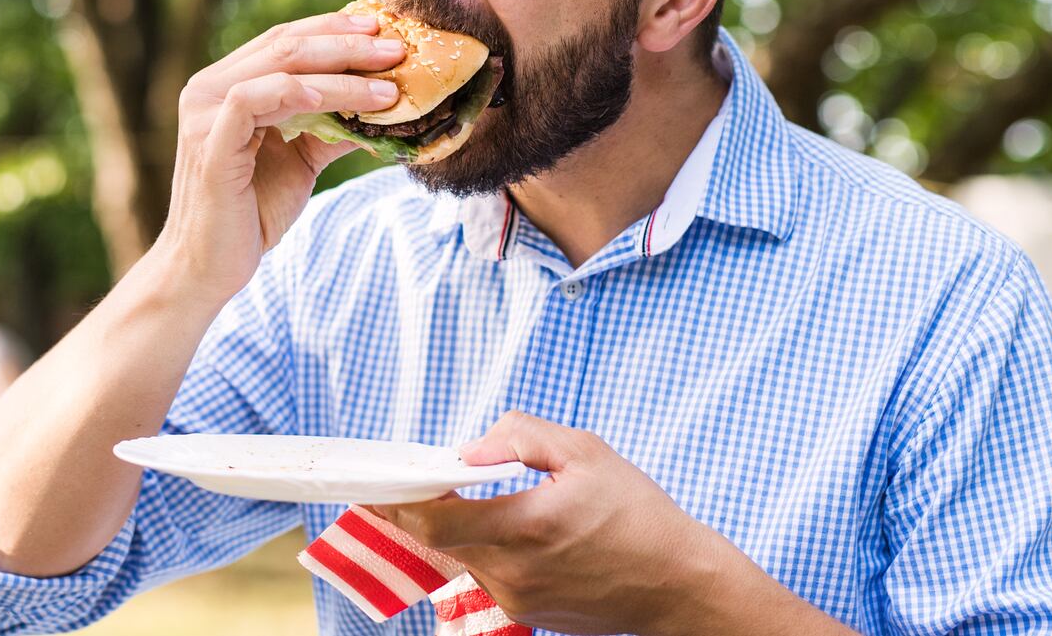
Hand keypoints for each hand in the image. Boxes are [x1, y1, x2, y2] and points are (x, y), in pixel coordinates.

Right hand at [159, 11, 404, 298]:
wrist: (210, 268)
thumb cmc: (252, 213)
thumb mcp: (302, 159)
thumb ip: (331, 126)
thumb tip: (387, 103)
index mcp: (226, 85)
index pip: (284, 40)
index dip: (335, 29)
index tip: (385, 29)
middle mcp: (208, 89)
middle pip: (285, 45)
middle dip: (348, 43)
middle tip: (398, 47)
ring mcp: (204, 114)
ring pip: (278, 68)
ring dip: (340, 72)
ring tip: (389, 84)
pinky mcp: (210, 145)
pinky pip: (252, 101)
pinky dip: (296, 92)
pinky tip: (334, 98)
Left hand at [370, 412, 850, 635]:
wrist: (678, 586)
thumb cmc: (639, 515)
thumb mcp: (585, 452)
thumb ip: (520, 438)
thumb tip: (468, 447)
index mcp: (524, 527)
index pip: (433, 521)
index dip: (395, 501)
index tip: (372, 481)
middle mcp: (512, 572)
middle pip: (436, 542)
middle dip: (414, 509)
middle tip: (397, 481)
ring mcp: (517, 599)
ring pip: (459, 558)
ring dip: (450, 528)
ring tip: (452, 496)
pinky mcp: (527, 612)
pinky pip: (485, 574)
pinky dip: (479, 547)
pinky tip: (497, 525)